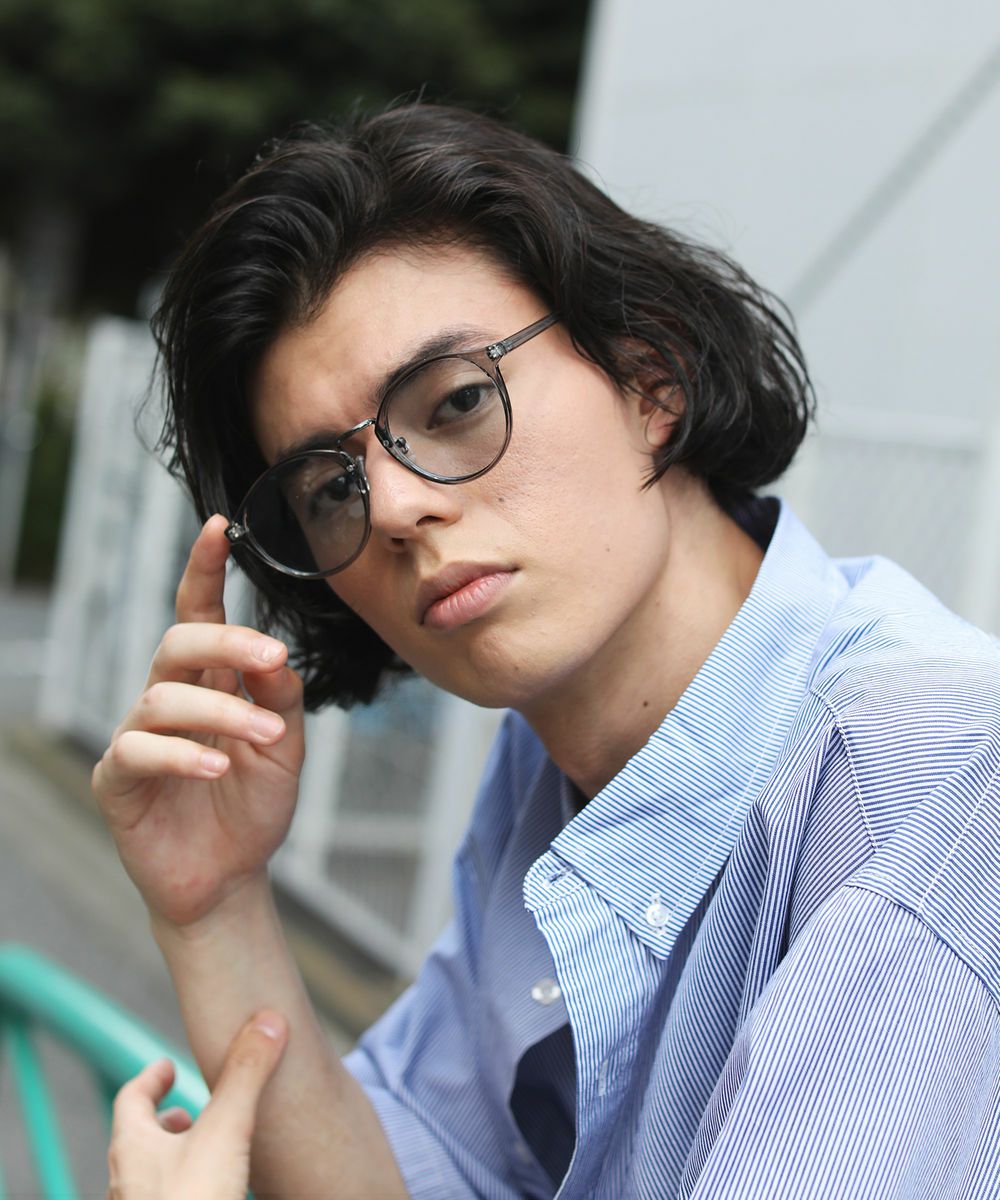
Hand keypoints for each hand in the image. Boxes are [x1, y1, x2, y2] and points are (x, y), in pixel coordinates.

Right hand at [92, 516, 305, 927]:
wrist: (229, 878)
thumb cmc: (252, 806)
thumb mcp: (284, 748)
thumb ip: (279, 698)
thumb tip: (274, 653)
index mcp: (209, 682)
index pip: (199, 616)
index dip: (205, 571)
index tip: (220, 529)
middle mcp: (169, 699)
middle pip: (177, 643)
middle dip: (224, 640)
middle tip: (272, 656)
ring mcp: (138, 738)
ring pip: (163, 697)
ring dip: (221, 711)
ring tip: (265, 738)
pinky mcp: (118, 781)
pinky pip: (139, 751)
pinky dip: (183, 755)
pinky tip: (219, 768)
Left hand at [107, 1011, 287, 1199]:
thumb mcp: (225, 1131)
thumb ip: (247, 1075)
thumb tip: (271, 1020)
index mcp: (132, 1148)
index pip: (130, 1099)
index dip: (150, 1078)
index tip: (166, 1066)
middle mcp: (129, 1184)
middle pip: (139, 1142)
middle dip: (168, 1122)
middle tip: (192, 1111)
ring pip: (154, 1179)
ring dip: (179, 1160)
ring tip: (213, 1153)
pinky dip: (194, 1192)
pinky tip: (223, 1194)